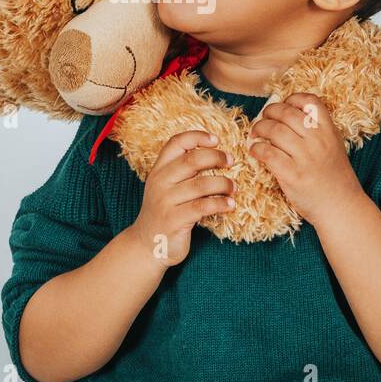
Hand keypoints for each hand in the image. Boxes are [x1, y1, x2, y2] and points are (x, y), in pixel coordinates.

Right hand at [128, 130, 234, 267]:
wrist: (147, 245)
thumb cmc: (165, 212)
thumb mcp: (166, 187)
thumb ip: (182, 171)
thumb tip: (215, 153)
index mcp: (159, 170)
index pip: (176, 143)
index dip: (197, 137)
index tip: (216, 139)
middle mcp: (160, 182)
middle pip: (192, 160)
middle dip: (216, 157)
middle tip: (231, 161)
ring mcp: (166, 201)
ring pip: (201, 184)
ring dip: (223, 183)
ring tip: (234, 188)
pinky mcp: (174, 220)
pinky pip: (203, 206)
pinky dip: (220, 203)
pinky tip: (230, 205)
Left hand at [248, 93, 361, 224]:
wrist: (341, 207)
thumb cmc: (334, 177)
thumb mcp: (334, 146)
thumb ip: (316, 131)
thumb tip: (286, 116)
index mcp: (329, 131)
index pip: (309, 101)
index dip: (292, 99)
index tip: (283, 105)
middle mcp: (318, 140)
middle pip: (286, 113)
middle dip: (269, 112)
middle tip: (263, 118)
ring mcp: (305, 157)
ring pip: (273, 130)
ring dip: (259, 129)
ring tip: (255, 134)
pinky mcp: (292, 175)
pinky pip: (267, 153)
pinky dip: (257, 149)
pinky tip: (255, 151)